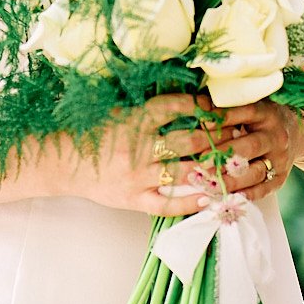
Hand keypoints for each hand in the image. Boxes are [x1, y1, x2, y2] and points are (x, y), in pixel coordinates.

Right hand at [51, 93, 250, 216]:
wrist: (62, 163)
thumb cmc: (94, 133)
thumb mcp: (119, 112)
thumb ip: (150, 108)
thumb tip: (189, 99)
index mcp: (135, 120)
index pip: (177, 107)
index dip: (203, 106)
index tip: (220, 107)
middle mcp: (139, 147)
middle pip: (191, 140)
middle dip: (219, 137)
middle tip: (241, 134)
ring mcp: (138, 175)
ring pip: (186, 172)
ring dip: (214, 169)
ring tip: (236, 165)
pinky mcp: (134, 199)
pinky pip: (167, 204)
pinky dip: (191, 202)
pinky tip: (211, 199)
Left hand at [203, 99, 303, 204]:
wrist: (296, 134)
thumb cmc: (261, 119)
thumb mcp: (250, 107)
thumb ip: (227, 109)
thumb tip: (197, 109)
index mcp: (266, 113)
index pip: (245, 113)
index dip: (224, 119)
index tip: (202, 124)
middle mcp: (275, 136)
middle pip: (250, 146)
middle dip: (223, 155)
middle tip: (200, 162)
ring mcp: (280, 159)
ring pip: (255, 172)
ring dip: (230, 180)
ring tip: (207, 184)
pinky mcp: (280, 178)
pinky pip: (263, 190)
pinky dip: (244, 195)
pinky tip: (226, 198)